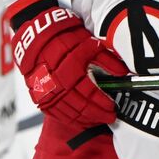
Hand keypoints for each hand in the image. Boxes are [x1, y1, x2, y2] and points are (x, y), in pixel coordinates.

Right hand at [13, 5, 128, 126]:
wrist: (35, 38)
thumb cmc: (65, 38)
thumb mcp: (89, 44)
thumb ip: (107, 60)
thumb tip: (123, 73)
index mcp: (72, 70)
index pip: (91, 94)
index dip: (104, 104)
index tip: (113, 108)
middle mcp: (58, 84)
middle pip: (82, 108)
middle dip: (99, 115)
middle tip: (110, 118)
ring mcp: (47, 93)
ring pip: (70, 114)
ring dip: (86, 119)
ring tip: (98, 120)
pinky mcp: (40, 97)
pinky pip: (57, 115)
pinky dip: (71, 120)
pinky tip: (81, 120)